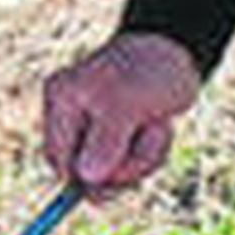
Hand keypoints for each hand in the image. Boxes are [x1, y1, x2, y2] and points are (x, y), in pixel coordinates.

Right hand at [42, 31, 201, 194]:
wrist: (176, 51)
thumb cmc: (149, 70)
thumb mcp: (127, 104)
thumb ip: (105, 141)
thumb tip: (85, 178)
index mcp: (62, 100)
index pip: (57, 158)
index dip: (83, 179)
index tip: (113, 184)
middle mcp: (73, 115)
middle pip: (86, 172)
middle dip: (124, 165)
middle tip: (151, 142)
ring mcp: (96, 127)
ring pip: (115, 172)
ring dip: (145, 157)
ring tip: (158, 124)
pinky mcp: (119, 136)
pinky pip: (132, 165)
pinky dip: (152, 153)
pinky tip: (160, 126)